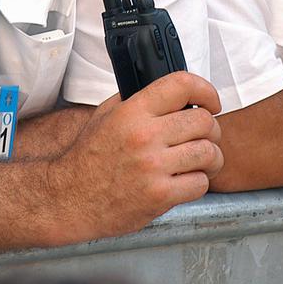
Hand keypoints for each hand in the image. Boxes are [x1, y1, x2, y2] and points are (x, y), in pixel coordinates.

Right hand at [43, 71, 222, 241]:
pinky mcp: (160, 196)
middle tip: (205, 137)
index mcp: (133, 111)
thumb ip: (137, 99)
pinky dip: (199, 182)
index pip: (182, 85)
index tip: (211, 102)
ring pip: (208, 153)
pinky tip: (187, 180)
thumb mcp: (106, 115)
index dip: (206, 91)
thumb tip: (172, 92)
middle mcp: (144, 136)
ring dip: (211, 158)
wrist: (71, 198)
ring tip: (201, 161)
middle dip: (212, 129)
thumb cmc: (90, 157)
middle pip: (204, 122)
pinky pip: (200, 183)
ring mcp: (153, 167)